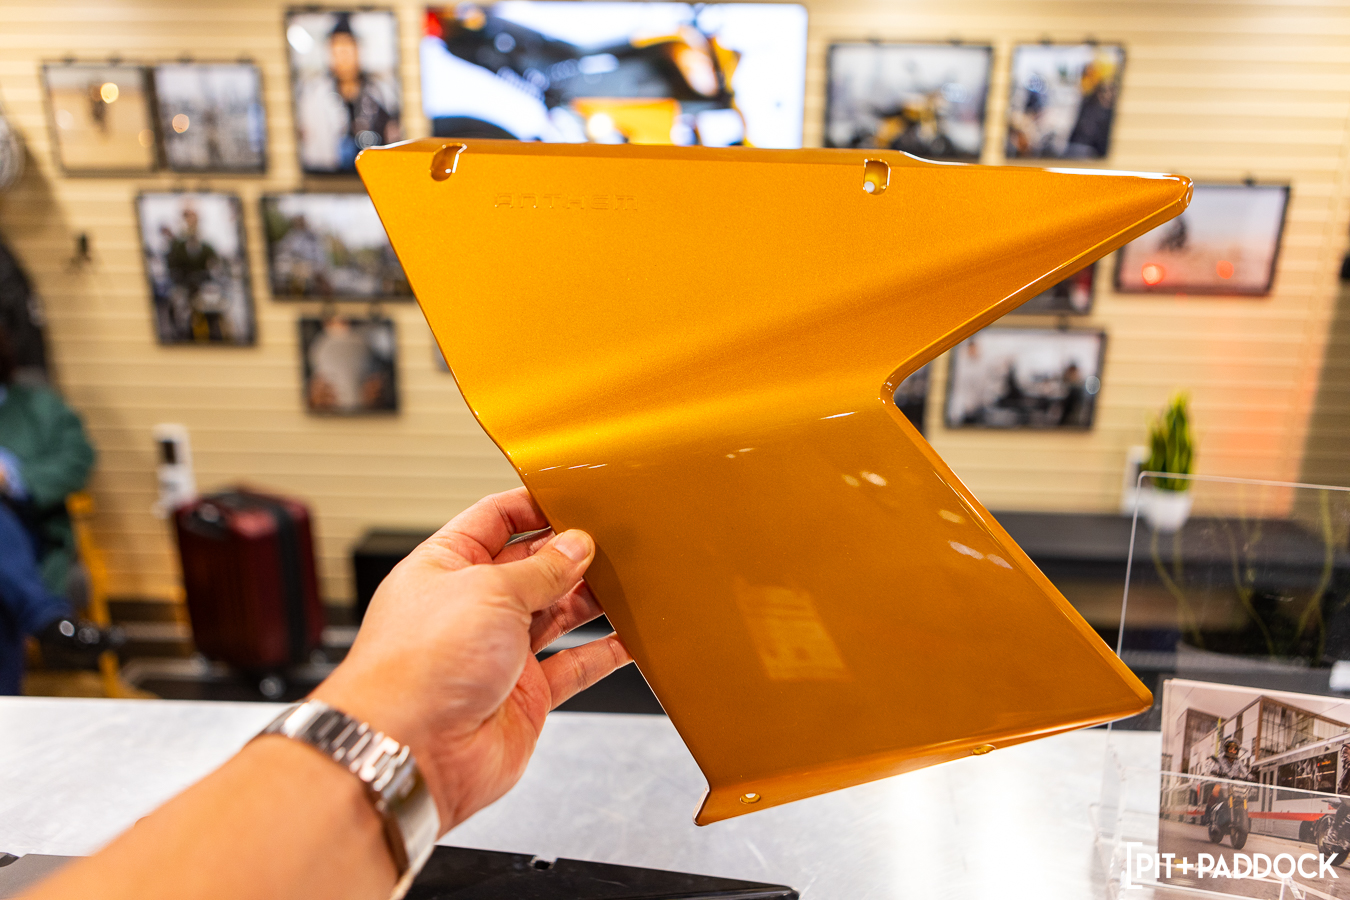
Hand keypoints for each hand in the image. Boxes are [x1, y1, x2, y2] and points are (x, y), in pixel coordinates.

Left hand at [312, 488, 631, 832]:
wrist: (409, 752)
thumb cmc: (419, 668)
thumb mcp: (489, 591)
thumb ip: (542, 569)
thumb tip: (575, 547)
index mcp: (445, 567)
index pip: (494, 520)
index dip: (534, 506)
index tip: (575, 498)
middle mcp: (470, 608)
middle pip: (531, 567)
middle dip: (570, 554)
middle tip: (612, 541)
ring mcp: (498, 653)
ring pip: (556, 615)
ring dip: (591, 599)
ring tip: (627, 580)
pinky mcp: (524, 695)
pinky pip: (573, 666)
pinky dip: (603, 653)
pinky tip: (628, 638)